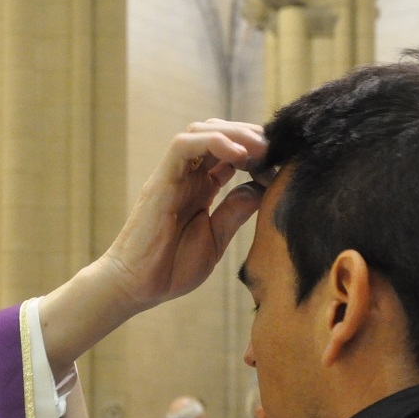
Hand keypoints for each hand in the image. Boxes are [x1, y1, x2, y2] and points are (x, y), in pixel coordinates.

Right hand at [38, 120, 268, 377]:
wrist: (137, 287)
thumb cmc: (171, 268)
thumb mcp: (216, 239)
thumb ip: (235, 211)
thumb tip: (260, 187)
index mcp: (200, 189)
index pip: (230, 154)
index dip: (256, 151)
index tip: (281, 162)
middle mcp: (186, 177)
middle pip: (218, 134)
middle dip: (250, 134)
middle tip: (276, 147)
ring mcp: (172, 176)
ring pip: (202, 130)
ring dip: (234, 132)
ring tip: (260, 148)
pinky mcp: (161, 181)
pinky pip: (184, 145)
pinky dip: (213, 141)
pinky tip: (239, 154)